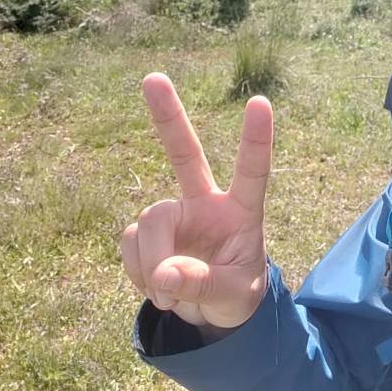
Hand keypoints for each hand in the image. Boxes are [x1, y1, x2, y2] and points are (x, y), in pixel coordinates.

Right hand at [120, 72, 272, 327]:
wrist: (211, 313)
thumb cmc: (237, 295)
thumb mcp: (234, 297)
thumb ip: (203, 285)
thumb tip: (163, 276)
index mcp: (242, 211)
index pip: (253, 170)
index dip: (256, 139)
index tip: (260, 102)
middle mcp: (205, 202)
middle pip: (184, 153)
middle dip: (168, 116)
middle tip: (152, 77)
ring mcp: (175, 214)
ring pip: (150, 222)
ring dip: (152, 264)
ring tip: (170, 293)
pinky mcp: (147, 232)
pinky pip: (130, 245)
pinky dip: (138, 272)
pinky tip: (155, 285)